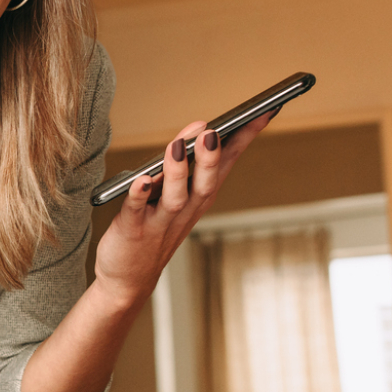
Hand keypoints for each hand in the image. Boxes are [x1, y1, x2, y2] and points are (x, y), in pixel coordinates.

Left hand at [92, 112, 273, 304]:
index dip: (244, 138)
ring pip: (175, 196)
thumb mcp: (179, 198)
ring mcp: (160, 222)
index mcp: (198, 197)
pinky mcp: (133, 231)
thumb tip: (200, 129)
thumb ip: (189, 168)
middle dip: (210, 157)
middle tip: (212, 131)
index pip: (226, 163)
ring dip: (177, 171)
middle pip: (204, 182)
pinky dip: (137, 195)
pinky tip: (140, 179)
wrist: (127, 280)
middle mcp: (185, 210)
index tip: (265, 111)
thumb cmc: (153, 230)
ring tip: (177, 146)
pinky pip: (135, 210)